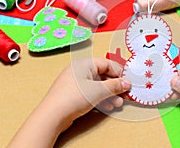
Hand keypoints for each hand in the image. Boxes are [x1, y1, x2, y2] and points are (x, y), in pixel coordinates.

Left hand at [8, 58, 130, 147]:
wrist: (52, 116)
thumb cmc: (73, 97)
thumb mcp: (99, 90)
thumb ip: (115, 86)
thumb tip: (126, 83)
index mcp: (84, 64)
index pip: (107, 64)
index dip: (118, 73)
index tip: (127, 82)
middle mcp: (79, 71)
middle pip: (103, 76)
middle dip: (115, 87)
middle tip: (124, 94)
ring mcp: (76, 83)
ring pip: (97, 86)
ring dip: (109, 95)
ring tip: (118, 103)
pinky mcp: (73, 95)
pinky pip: (91, 93)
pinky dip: (100, 99)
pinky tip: (107, 107)